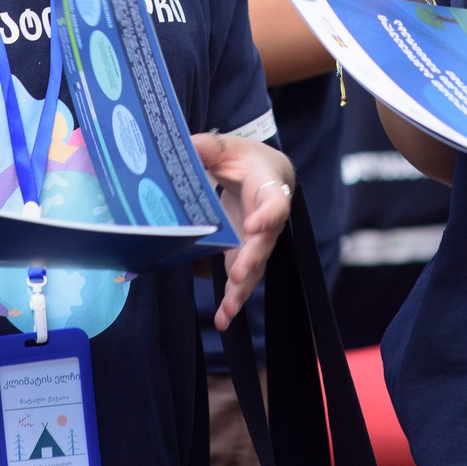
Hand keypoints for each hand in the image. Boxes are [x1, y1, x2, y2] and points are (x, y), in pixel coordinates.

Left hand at [194, 132, 294, 329]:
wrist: (267, 174)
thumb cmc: (248, 160)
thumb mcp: (231, 147)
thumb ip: (213, 147)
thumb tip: (191, 146)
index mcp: (269, 189)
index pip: (274, 204)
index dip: (266, 216)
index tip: (255, 225)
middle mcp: (268, 221)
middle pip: (264, 244)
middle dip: (251, 259)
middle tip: (238, 274)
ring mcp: (257, 243)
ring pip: (255, 269)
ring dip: (241, 291)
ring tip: (228, 311)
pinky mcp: (244, 256)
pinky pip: (242, 281)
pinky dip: (233, 301)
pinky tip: (223, 320)